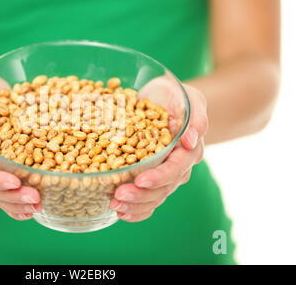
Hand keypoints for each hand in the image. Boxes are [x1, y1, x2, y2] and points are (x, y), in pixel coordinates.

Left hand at [110, 83, 207, 221]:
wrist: (167, 101)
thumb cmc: (177, 97)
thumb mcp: (190, 98)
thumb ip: (195, 117)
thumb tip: (190, 140)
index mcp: (188, 150)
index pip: (176, 168)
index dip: (159, 176)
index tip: (140, 180)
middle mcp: (179, 166)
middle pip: (163, 188)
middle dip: (140, 195)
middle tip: (118, 196)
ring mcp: (165, 175)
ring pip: (154, 198)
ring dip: (134, 205)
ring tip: (115, 205)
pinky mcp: (152, 178)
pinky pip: (148, 200)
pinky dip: (135, 209)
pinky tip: (121, 213)